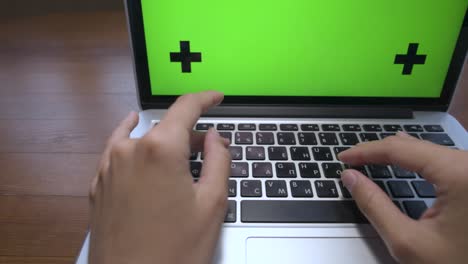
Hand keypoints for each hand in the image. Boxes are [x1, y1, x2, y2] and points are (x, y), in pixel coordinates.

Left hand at [89, 91, 230, 263]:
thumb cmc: (173, 251)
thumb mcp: (212, 203)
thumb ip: (218, 160)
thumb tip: (215, 138)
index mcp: (159, 149)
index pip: (186, 108)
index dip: (205, 99)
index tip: (216, 97)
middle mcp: (129, 151)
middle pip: (165, 127)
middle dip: (190, 132)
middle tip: (210, 147)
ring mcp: (109, 167)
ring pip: (141, 138)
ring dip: (164, 140)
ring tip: (181, 153)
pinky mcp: (98, 184)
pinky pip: (116, 150)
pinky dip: (131, 141)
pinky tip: (133, 133)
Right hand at [339, 132, 467, 263]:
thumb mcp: (408, 241)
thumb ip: (374, 206)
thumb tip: (351, 178)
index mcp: (460, 174)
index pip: (401, 149)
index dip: (367, 151)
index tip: (345, 157)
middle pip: (415, 146)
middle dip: (380, 151)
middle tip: (352, 159)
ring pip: (429, 150)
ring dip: (397, 154)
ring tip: (370, 158)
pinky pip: (443, 159)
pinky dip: (417, 161)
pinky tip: (404, 160)